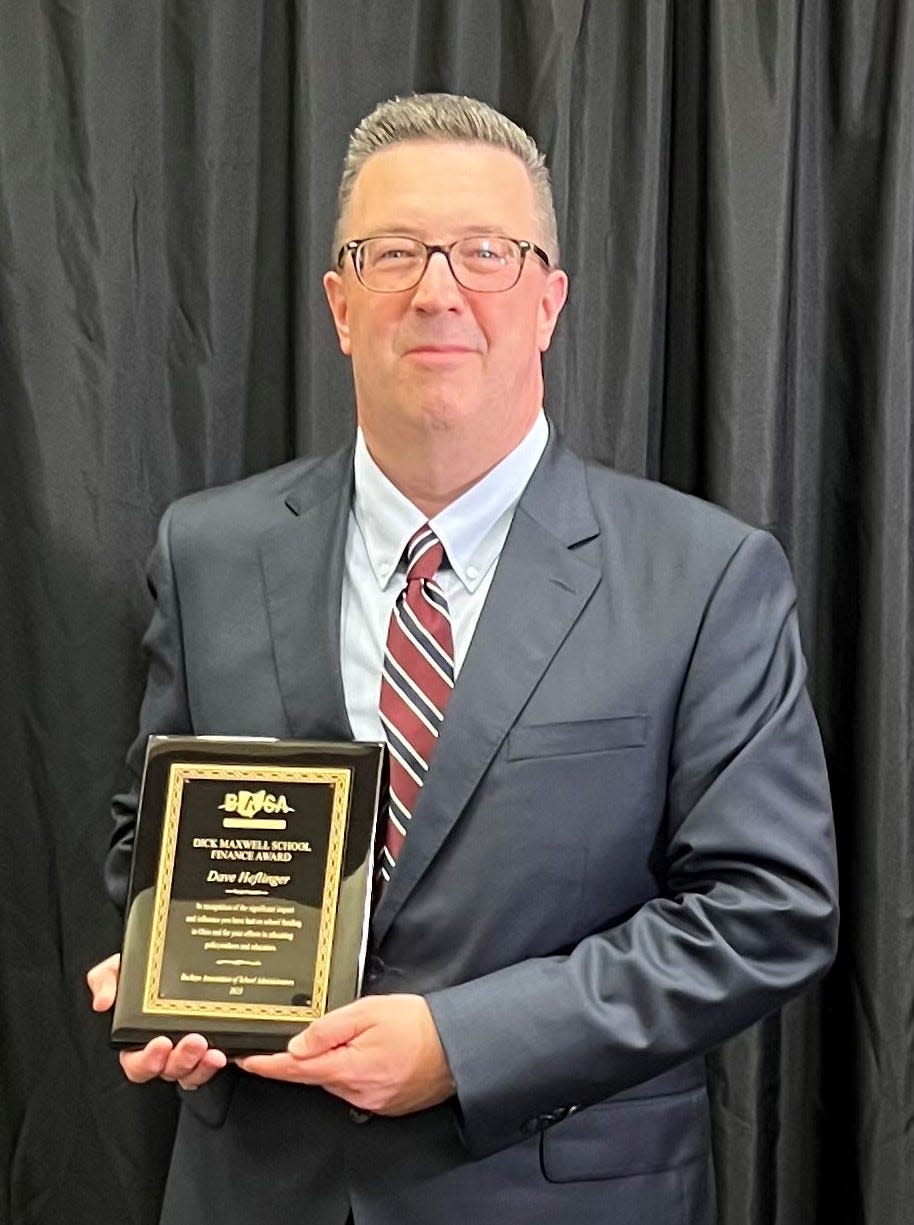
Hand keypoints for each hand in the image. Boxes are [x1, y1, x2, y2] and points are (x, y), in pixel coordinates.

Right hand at [86, 953, 226, 1088]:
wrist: (171, 951)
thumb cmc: (144, 968)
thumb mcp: (118, 968)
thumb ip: (105, 980)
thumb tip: (103, 1002)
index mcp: (137, 1040)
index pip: (138, 1064)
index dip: (147, 1061)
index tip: (160, 1043)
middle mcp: (164, 1051)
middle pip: (169, 1071)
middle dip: (181, 1061)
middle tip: (194, 1042)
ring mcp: (189, 1051)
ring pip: (193, 1072)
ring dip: (203, 1066)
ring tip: (214, 1051)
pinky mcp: (212, 1044)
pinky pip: (215, 1062)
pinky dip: (220, 1060)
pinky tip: (229, 1050)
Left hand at [236, 994, 455, 1114]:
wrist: (458, 1045)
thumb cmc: (418, 1023)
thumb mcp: (369, 1011)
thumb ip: (329, 1028)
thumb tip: (296, 1046)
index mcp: (349, 1068)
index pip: (296, 1070)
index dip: (268, 1065)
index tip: (247, 1060)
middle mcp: (357, 1092)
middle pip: (317, 1073)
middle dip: (314, 1053)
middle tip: (338, 1026)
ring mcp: (372, 1102)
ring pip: (337, 1079)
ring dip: (338, 1060)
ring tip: (366, 1035)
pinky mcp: (385, 1104)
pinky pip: (357, 1087)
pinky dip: (357, 1070)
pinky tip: (377, 1052)